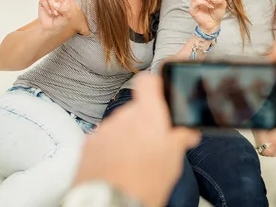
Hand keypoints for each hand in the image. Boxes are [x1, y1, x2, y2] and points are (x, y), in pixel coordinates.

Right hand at [38, 0, 75, 30]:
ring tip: (56, 13)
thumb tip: (58, 3)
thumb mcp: (68, 16)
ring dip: (54, 6)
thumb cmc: (62, 22)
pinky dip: (49, 8)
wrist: (51, 28)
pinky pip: (45, 1)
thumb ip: (65, 8)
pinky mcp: (43, 2)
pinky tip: (50, 13)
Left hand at [74, 74, 199, 206]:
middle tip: (154, 142)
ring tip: (136, 160)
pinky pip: (104, 140)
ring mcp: (104, 131)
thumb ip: (180, 138)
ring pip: (120, 125)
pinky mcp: (88, 146)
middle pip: (136, 109)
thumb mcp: (174, 159)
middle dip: (144, 122)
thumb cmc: (145, 183)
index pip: (148, 81)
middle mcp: (123, 117)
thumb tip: (187, 132)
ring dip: (127, 136)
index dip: (155, 85)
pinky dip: (111, 149)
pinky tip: (119, 166)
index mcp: (148, 114)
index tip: (160, 94)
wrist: (112, 204)